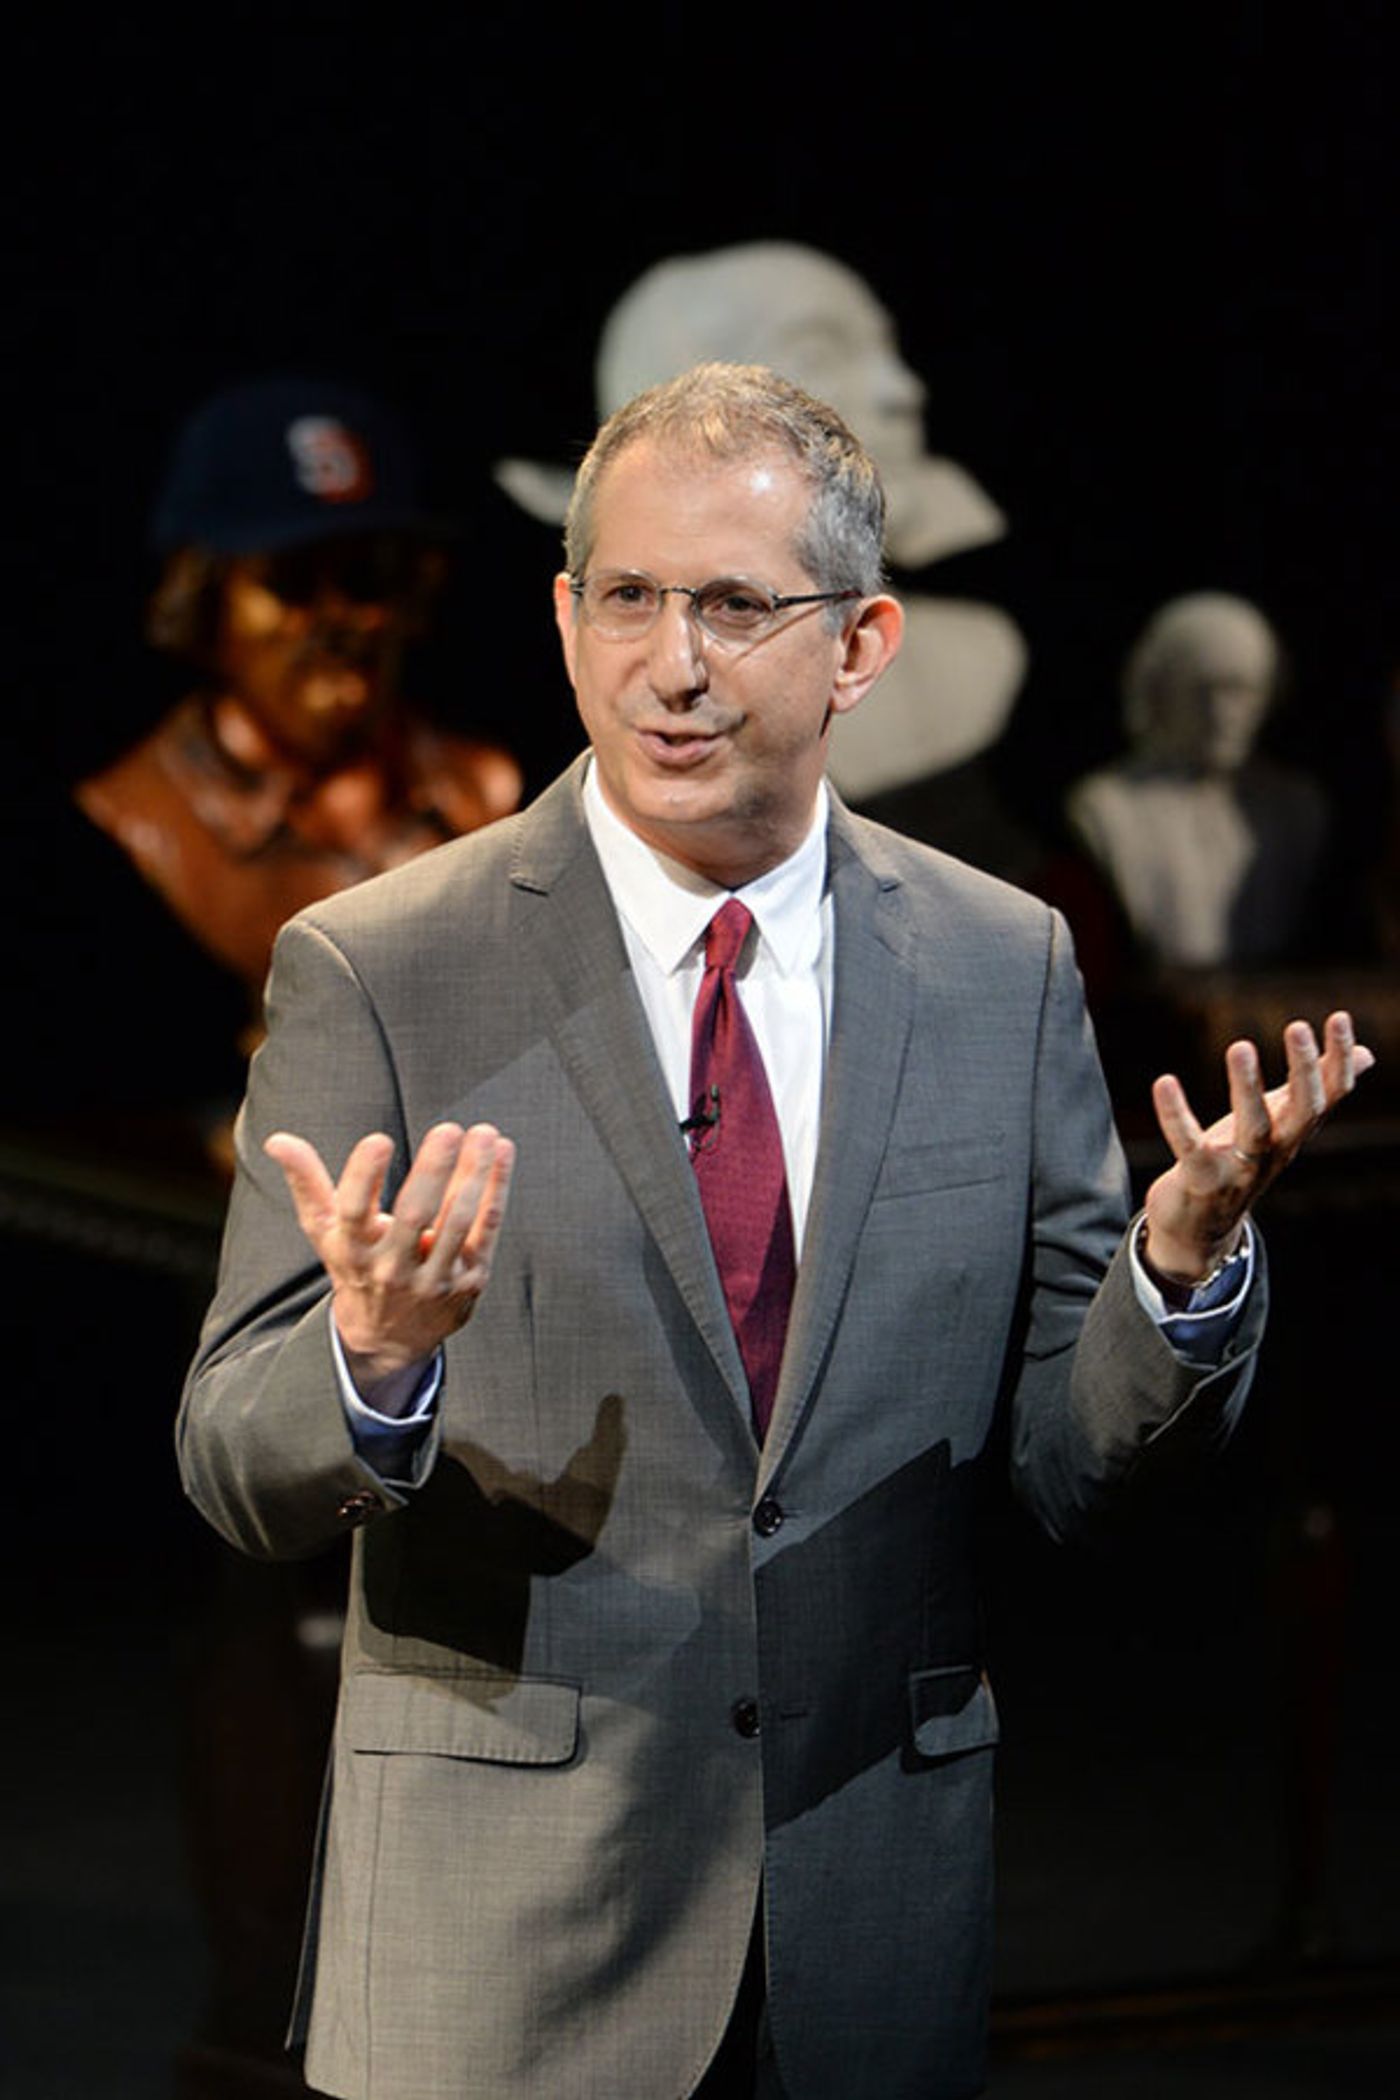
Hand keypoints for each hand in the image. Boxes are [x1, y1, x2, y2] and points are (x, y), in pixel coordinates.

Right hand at [264, 1121, 514, 1399]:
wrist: (390, 1337)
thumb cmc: (356, 1265)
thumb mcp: (326, 1231)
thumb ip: (306, 1182)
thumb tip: (278, 1139)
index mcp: (353, 1250)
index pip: (353, 1212)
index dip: (363, 1176)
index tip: (379, 1140)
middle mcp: (392, 1268)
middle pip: (414, 1216)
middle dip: (433, 1171)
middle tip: (448, 1129)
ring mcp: (434, 1278)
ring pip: (458, 1222)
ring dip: (474, 1176)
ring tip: (483, 1133)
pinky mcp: (469, 1281)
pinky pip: (487, 1230)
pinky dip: (496, 1190)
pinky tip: (502, 1151)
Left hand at [1142, 1011, 1373, 1284]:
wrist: (1200, 1228)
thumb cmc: (1243, 1161)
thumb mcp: (1282, 1121)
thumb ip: (1317, 1087)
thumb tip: (1367, 1054)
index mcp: (1293, 1130)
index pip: (1331, 1096)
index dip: (1339, 1060)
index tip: (1340, 1017)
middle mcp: (1275, 1150)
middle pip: (1303, 1112)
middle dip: (1305, 1071)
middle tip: (1297, 1026)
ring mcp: (1240, 1169)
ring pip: (1253, 1130)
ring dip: (1248, 1089)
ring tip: (1240, 1045)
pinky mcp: (1200, 1180)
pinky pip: (1189, 1147)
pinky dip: (1177, 1117)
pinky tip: (1164, 1082)